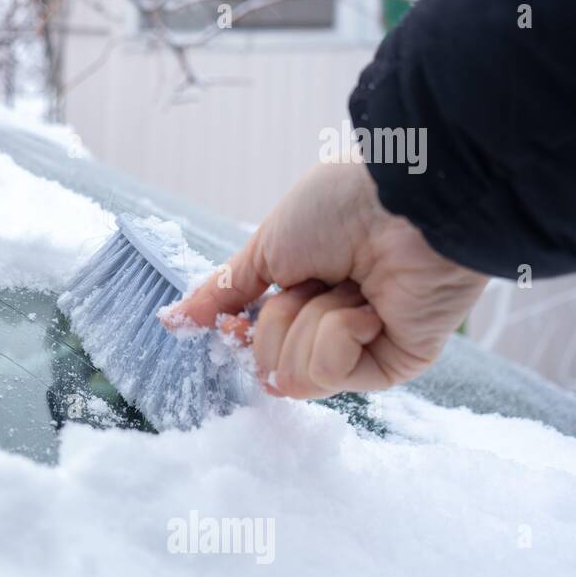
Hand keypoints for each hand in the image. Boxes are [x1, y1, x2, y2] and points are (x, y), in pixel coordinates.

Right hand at [165, 161, 487, 398]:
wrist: (404, 202)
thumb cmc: (342, 206)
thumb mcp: (266, 248)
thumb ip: (223, 291)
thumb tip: (172, 321)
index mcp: (304, 296)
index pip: (254, 343)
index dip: (239, 331)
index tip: (234, 317)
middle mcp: (333, 327)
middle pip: (268, 361)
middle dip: (280, 317)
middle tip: (315, 280)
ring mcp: (363, 350)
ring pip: (294, 374)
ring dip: (310, 321)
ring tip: (349, 288)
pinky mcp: (393, 365)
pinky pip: (330, 374)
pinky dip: (339, 335)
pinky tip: (369, 308)